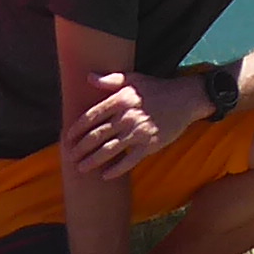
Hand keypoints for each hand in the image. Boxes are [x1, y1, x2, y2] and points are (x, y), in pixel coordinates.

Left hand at [62, 66, 203, 184]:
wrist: (185, 99)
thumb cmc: (157, 88)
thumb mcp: (133, 78)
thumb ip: (110, 79)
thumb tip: (88, 77)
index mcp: (120, 99)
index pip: (92, 116)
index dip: (77, 128)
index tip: (68, 138)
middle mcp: (127, 116)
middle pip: (97, 135)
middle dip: (81, 148)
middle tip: (70, 156)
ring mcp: (138, 132)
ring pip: (109, 149)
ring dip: (93, 160)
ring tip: (81, 168)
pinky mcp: (150, 145)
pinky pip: (129, 160)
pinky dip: (116, 169)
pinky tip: (105, 175)